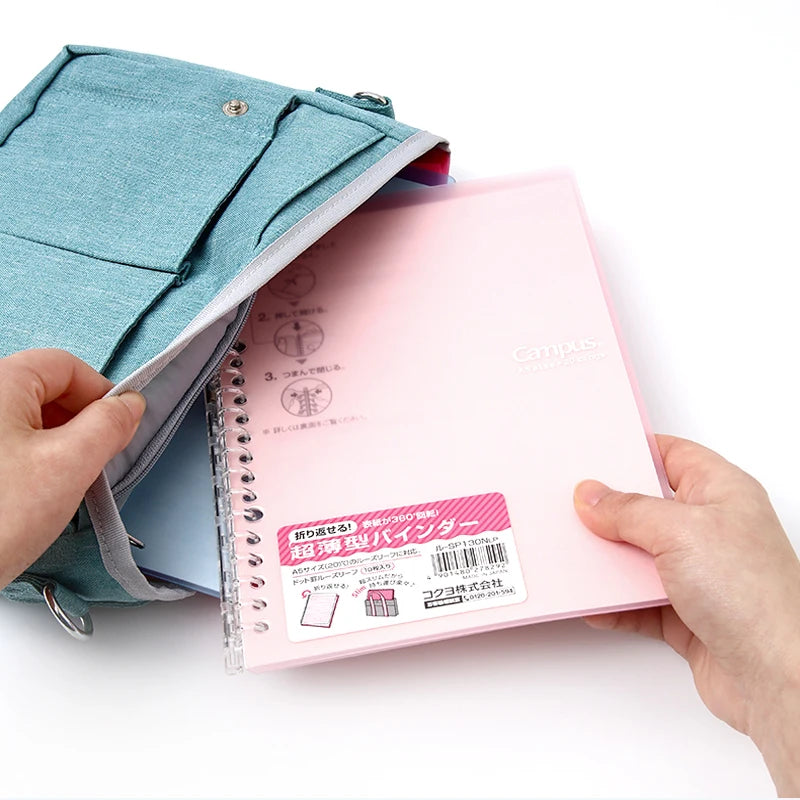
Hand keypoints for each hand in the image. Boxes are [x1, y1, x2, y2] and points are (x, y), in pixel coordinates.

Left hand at [0, 349, 144, 590]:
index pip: (66, 366)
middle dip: (79, 422)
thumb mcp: (69, 465)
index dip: (102, 394)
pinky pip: (6, 446)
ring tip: (62, 486)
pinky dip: (29, 462)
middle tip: (96, 462)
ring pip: (25, 421)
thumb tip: (129, 405)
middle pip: (44, 391)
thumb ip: (109, 426)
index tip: (121, 428)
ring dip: (56, 445)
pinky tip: (32, 497)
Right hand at [574, 435, 799, 795]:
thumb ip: (629, 510)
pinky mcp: (689, 616)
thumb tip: (594, 496)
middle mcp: (713, 531)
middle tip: (575, 506)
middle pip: (648, 509)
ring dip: (608, 560)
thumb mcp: (679, 531)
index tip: (596, 454)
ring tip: (576, 553)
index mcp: (723, 493)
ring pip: (640, 557)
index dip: (635, 452)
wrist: (778, 676)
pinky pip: (638, 602)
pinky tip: (594, 601)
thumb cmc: (755, 597)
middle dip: (610, 511)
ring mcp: (701, 575)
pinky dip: (614, 603)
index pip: (673, 456)